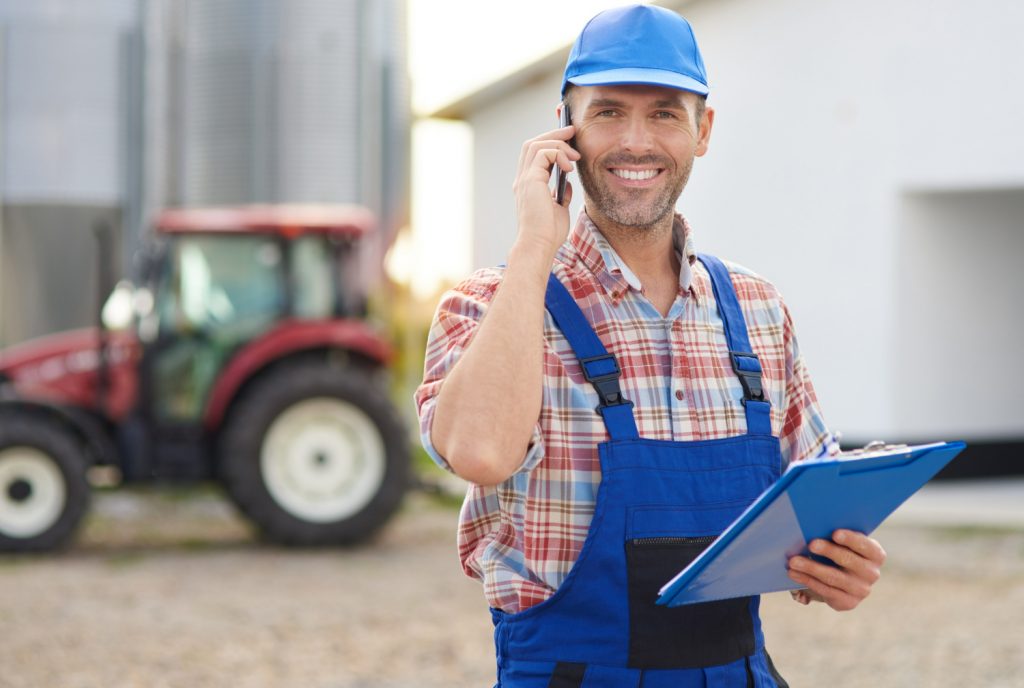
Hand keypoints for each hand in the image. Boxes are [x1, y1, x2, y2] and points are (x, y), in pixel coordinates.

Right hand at [512, 124, 578, 258]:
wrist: (540, 245)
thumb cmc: (549, 234)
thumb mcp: (559, 209)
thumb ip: (561, 195)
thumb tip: (568, 184)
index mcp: (528, 185)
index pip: (534, 154)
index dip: (549, 141)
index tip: (569, 139)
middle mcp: (523, 179)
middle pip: (532, 143)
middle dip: (553, 133)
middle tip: (572, 130)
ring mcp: (525, 179)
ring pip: (536, 144)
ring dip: (558, 142)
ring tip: (575, 153)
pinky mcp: (531, 180)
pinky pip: (544, 153)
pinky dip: (559, 155)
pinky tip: (569, 168)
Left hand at [787, 529, 885, 610]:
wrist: (843, 577)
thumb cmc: (841, 551)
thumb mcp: (845, 543)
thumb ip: (838, 536)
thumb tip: (815, 527)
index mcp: (876, 555)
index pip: (867, 546)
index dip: (852, 539)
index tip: (835, 533)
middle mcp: (872, 574)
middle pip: (848, 561)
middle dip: (828, 551)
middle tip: (810, 544)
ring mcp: (861, 590)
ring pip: (833, 577)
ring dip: (811, 568)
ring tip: (793, 561)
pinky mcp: (848, 602)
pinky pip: (825, 591)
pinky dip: (807, 580)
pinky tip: (794, 573)